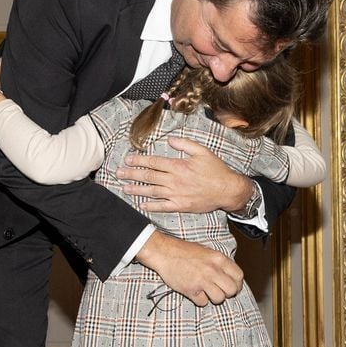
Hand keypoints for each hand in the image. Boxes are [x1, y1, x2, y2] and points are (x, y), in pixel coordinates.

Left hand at [116, 136, 255, 213]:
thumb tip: (170, 140)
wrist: (227, 190)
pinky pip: (162, 206)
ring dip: (136, 190)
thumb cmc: (216, 170)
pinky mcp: (180, 205)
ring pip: (152, 192)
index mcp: (178, 165)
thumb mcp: (202, 151)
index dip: (138, 160)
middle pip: (148, 176)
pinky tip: (141, 204)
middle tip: (119, 173)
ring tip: (124, 188)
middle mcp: (174, 180)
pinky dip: (151, 206)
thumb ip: (185, 144)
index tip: (127, 159)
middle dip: (131, 174)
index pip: (153, 162)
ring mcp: (176, 194)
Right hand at [136, 230, 243, 306]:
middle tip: (220, 291)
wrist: (164, 252)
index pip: (239, 276)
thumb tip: (229, 275)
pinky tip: (196, 292)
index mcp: (218, 259)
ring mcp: (202, 281)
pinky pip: (203, 302)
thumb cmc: (184, 251)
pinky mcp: (191, 290)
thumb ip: (219, 263)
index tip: (232, 286)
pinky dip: (200, 300)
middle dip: (227, 293)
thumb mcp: (207, 251)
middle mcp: (213, 270)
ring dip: (214, 298)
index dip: (237, 284)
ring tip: (207, 292)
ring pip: (219, 299)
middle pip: (232, 290)